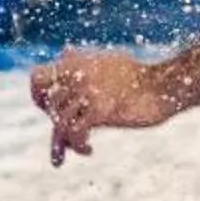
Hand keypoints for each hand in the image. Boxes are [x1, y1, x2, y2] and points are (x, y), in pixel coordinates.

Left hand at [29, 49, 173, 166]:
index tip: (46, 109)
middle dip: (58, 123)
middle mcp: (76, 75)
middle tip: (70, 137)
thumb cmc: (137, 77)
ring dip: (67, 141)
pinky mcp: (99, 109)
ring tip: (82, 147)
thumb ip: (83, 59)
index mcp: (75, 62)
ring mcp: (87, 92)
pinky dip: (78, 146)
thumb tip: (66, 50)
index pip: (37, 78)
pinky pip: (74, 133)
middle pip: (49, 107)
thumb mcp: (106, 61)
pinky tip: (89, 150)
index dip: (37, 96)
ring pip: (59, 123)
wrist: (162, 86)